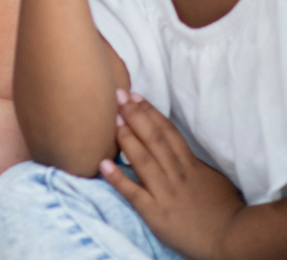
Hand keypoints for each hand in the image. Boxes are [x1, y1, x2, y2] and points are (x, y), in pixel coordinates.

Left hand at [100, 92, 243, 259]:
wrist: (234, 243)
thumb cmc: (225, 210)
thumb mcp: (213, 179)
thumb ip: (194, 163)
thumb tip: (179, 148)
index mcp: (190, 165)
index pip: (168, 132)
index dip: (150, 112)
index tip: (135, 96)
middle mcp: (176, 174)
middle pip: (154, 138)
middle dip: (135, 115)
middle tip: (119, 95)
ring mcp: (165, 193)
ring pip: (143, 159)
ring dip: (126, 138)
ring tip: (112, 119)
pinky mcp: (156, 213)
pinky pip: (134, 193)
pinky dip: (117, 178)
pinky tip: (103, 164)